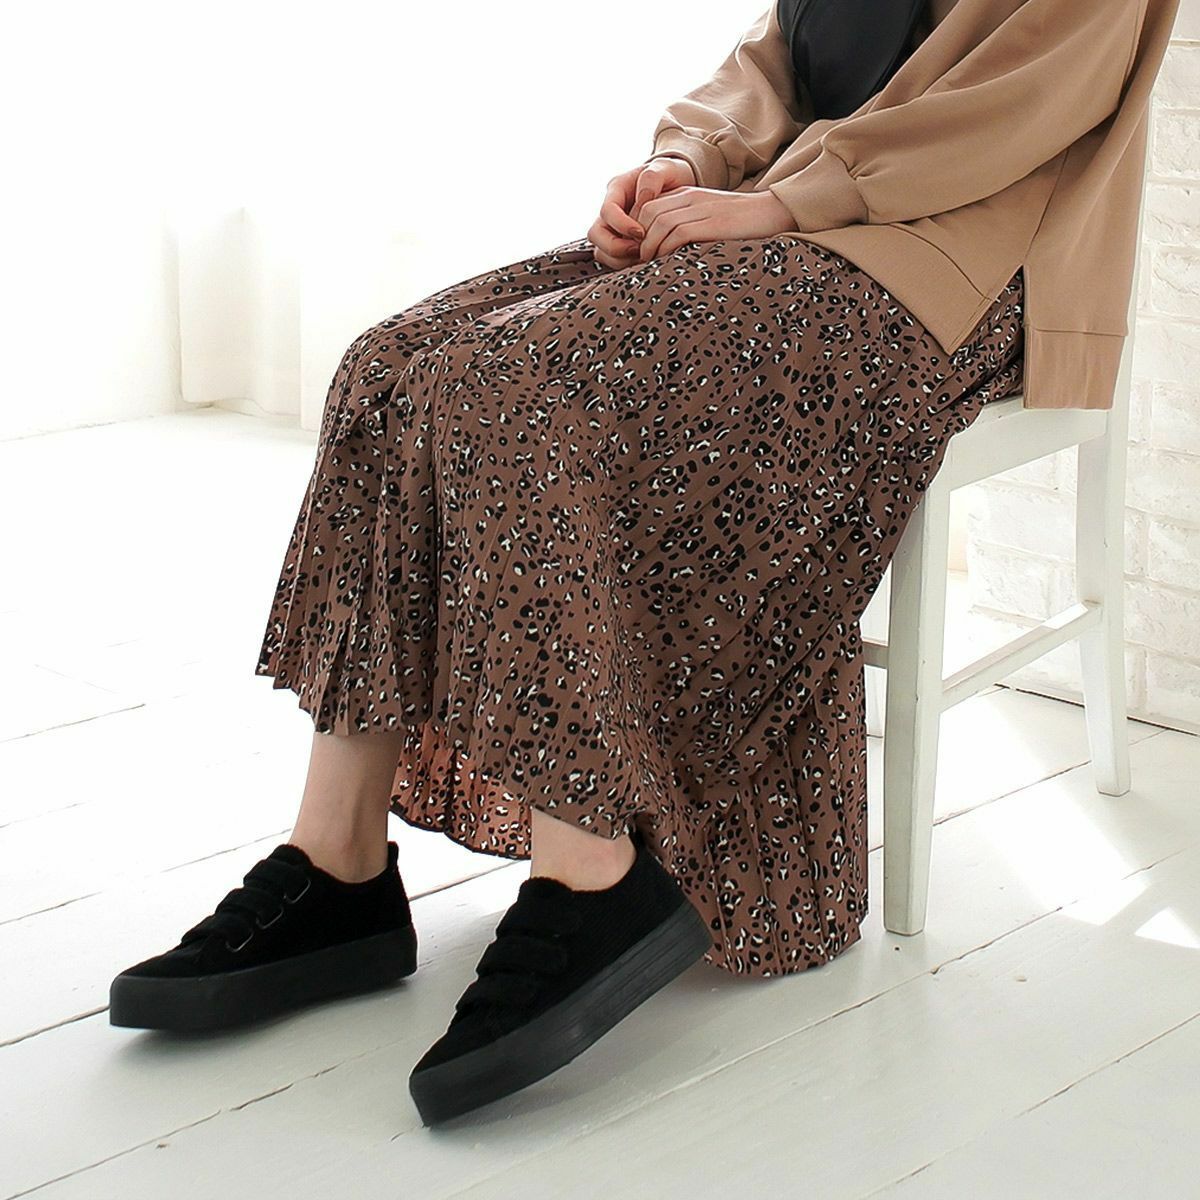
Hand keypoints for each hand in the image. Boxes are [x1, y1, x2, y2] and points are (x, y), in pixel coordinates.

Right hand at [588, 157, 695, 268]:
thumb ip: (652, 178)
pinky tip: (647, 259)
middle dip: (615, 248)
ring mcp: (614, 228)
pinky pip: (615, 260)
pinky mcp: (622, 243)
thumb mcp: (665, 168)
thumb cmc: (670, 175)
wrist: (677, 185)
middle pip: (596, 236)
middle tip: (639, 250)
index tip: (641, 233)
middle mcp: (611, 211)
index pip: (607, 211)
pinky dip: (628, 264)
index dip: (621, 225)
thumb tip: (643, 199)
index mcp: (617, 189)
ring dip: (621, 260)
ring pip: (602, 252)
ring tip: (644, 257)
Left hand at [634, 187, 796, 261]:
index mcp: (686, 194)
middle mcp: (690, 197)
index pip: (647, 206)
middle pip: (647, 212)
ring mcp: (701, 209)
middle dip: (637, 238)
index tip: (635, 250)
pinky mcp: (712, 223)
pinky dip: (666, 249)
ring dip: (648, 246)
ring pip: (658, 223)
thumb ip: (685, 224)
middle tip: (636, 260)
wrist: (771, 212)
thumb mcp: (707, 217)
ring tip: (647, 264)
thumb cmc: (739, 223)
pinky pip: (678, 234)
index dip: (635, 228)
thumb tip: (662, 247)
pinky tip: (665, 262)